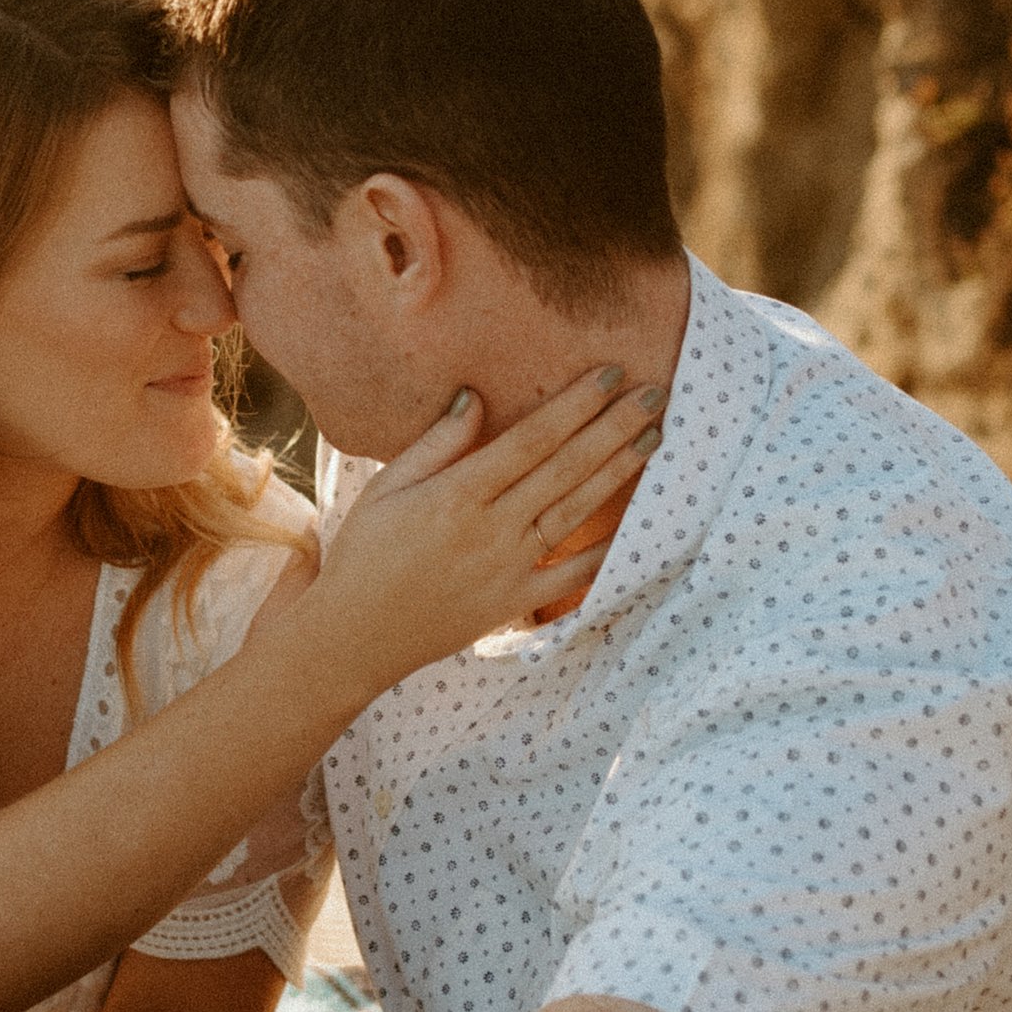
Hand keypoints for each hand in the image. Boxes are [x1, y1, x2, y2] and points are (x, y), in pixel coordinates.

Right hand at [310, 368, 660, 684]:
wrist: (355, 637)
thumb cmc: (364, 554)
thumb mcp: (386, 488)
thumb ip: (437, 443)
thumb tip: (478, 397)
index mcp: (457, 494)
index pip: (530, 439)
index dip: (574, 405)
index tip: (609, 374)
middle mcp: (491, 529)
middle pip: (565, 468)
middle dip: (613, 427)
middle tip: (655, 393)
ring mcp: (509, 568)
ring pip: (576, 510)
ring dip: (619, 471)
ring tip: (654, 437)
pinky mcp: (515, 602)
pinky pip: (572, 576)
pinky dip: (607, 552)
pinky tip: (640, 523)